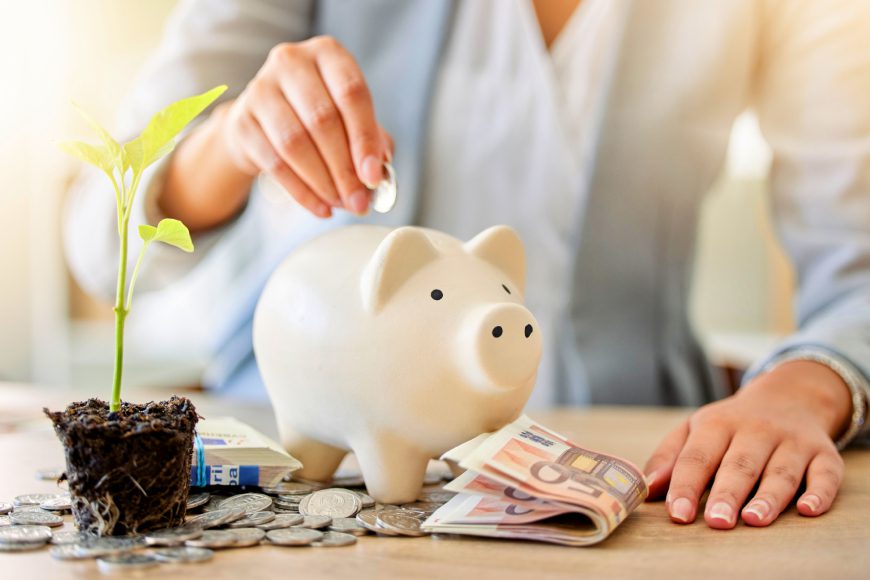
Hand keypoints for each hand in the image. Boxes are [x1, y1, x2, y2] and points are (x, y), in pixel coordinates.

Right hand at [221, 36, 392, 217]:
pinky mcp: (242, 121)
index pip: (351, 94)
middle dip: (345, 170)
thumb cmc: (318, 114)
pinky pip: (275, 164)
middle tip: (359, 202)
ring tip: (341, 205)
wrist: (264, 119)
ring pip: (295, 144)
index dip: (365, 139)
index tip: (374, 176)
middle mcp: (290, 62)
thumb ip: (371, 139)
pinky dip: (302, 192)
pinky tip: (320, 208)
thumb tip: (379, 172)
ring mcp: (261, 89)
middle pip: (322, 121)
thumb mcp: (350, 116)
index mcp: (327, 54)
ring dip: (323, 182)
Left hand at [644, 360, 851, 528]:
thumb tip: (647, 488)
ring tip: (754, 520)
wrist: (788, 396)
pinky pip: (825, 473)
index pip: (698, 457)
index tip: (678, 514)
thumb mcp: (694, 430)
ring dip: (769, 496)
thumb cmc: (730, 426)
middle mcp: (755, 430)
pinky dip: (819, 491)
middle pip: (740, 464)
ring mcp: (791, 441)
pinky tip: (807, 509)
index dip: (686, 485)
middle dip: (727, 493)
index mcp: (717, 424)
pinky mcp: (823, 453)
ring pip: (781, 470)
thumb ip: (669, 457)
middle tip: (717, 522)